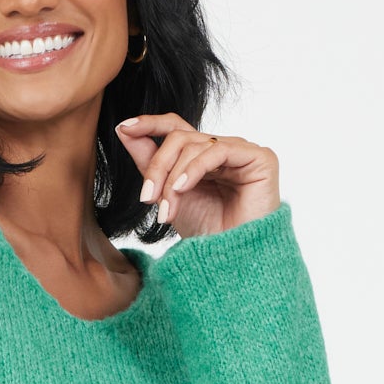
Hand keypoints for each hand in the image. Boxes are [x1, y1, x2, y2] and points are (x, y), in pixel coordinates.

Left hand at [114, 114, 279, 236]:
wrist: (232, 259)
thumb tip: (124, 130)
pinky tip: (182, 189)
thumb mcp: (167, 194)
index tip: (124, 128)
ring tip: (166, 210)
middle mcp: (222, 150)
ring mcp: (241, 151)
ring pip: (195, 145)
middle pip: (180, 137)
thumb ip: (149, 162)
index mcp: (202, 156)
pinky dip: (194, 169)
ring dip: (173, 179)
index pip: (176, 127)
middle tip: (146, 198)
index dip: (151, 124)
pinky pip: (218, 151)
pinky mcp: (260, 158)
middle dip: (158, 167)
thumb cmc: (206, 232)